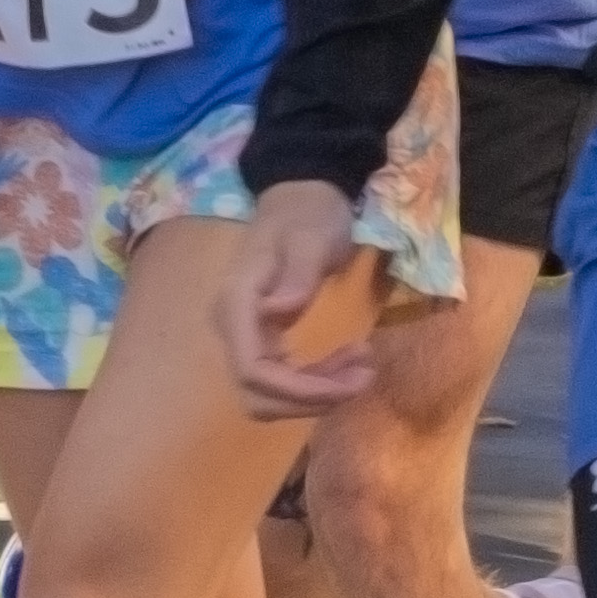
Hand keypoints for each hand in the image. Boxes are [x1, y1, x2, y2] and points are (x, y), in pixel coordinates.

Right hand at [218, 179, 378, 413]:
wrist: (302, 197)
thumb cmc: (309, 214)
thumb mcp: (313, 237)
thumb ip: (298, 275)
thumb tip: (276, 313)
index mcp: (237, 303)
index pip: (252, 371)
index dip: (296, 392)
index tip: (346, 384)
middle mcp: (233, 326)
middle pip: (258, 395)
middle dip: (311, 400)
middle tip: (363, 379)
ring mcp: (246, 335)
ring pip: (271, 395)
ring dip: (317, 395)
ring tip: (363, 369)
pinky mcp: (264, 340)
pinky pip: (284, 379)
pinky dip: (318, 381)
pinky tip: (352, 361)